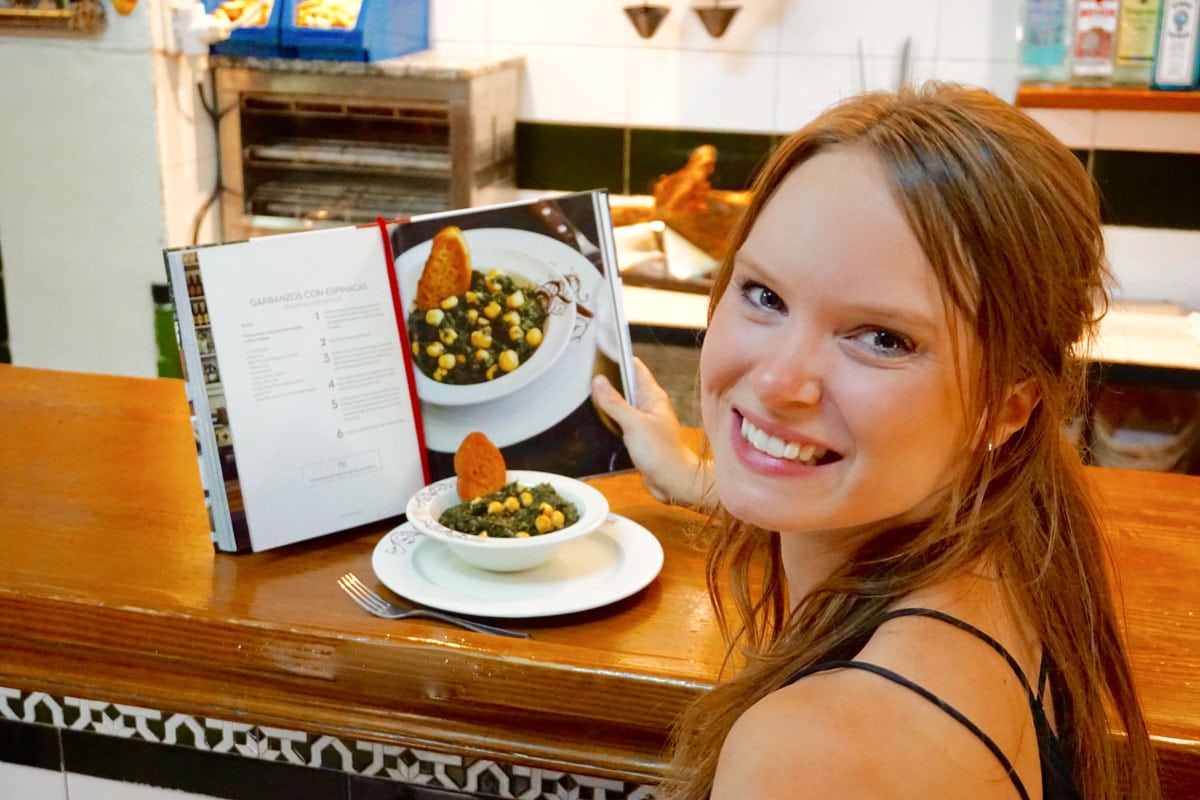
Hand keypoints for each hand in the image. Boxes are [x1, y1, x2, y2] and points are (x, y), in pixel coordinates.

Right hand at [592, 357, 713, 509]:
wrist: (673, 482)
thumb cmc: (662, 454)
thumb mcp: (634, 425)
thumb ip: (615, 403)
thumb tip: (598, 381)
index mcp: (652, 396)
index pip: (634, 366)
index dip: (618, 357)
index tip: (599, 350)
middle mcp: (648, 405)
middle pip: (624, 384)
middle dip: (606, 379)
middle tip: (583, 374)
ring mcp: (643, 420)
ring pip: (620, 403)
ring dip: (606, 401)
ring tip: (584, 394)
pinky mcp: (637, 435)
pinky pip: (620, 420)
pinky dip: (608, 418)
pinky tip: (595, 419)